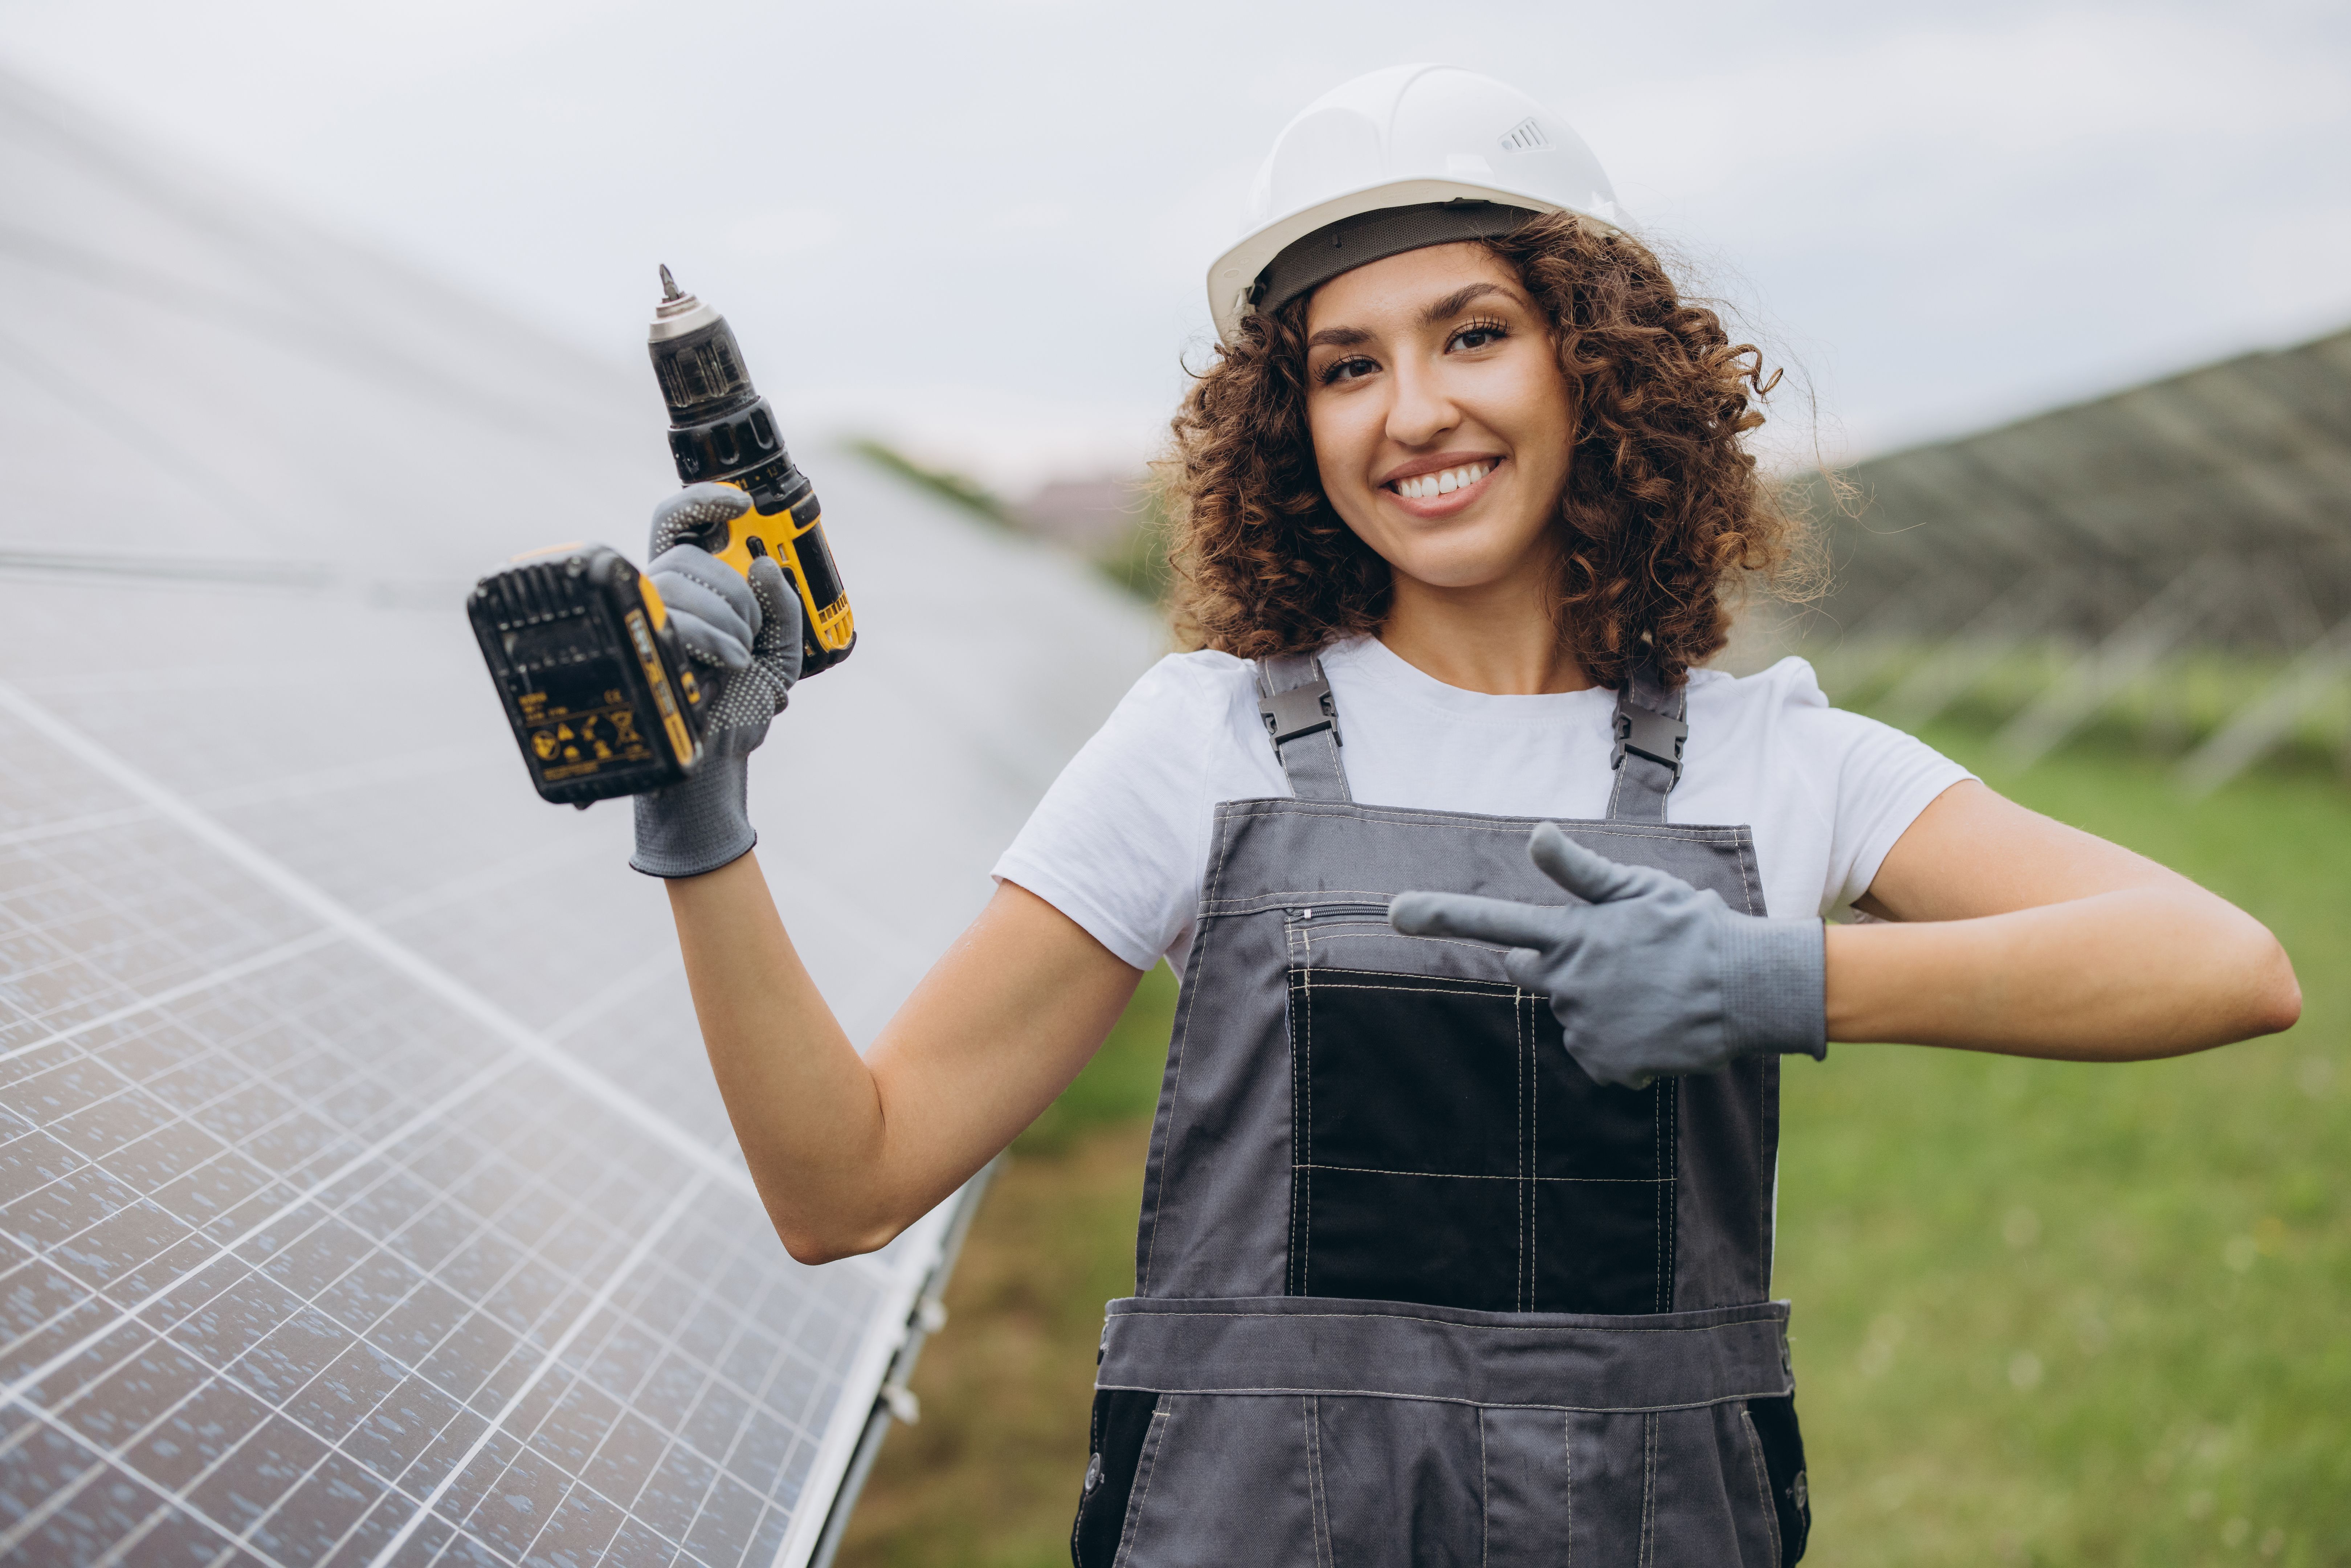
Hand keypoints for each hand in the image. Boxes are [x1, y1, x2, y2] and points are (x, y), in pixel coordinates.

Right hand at [631, 485, 803, 877]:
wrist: (717, 758)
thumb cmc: (741, 705)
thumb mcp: (782, 651)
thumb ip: (784, 606)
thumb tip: (765, 564)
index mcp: (689, 588)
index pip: (676, 523)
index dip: (701, 501)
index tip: (737, 505)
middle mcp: (659, 595)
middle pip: (694, 557)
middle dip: (738, 594)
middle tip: (749, 636)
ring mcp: (645, 617)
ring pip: (685, 582)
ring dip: (731, 622)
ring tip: (736, 661)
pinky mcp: (639, 641)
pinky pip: (679, 615)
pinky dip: (717, 638)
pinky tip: (727, 665)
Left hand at [1388, 822, 1825, 1088]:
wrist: (1747, 988)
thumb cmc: (1692, 928)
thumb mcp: (1639, 889)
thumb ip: (1580, 871)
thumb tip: (1535, 834)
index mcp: (1571, 935)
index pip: (1493, 921)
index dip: (1441, 914)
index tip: (1395, 910)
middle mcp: (1567, 982)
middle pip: (1531, 971)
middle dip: (1558, 961)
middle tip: (1615, 955)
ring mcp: (1585, 1026)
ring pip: (1572, 1012)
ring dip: (1602, 1002)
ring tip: (1652, 988)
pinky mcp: (1608, 1064)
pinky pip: (1600, 1053)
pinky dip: (1624, 1043)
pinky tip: (1657, 1024)